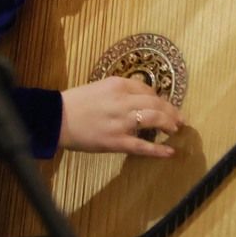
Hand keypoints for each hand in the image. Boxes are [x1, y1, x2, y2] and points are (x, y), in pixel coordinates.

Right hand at [59, 76, 180, 158]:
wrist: (57, 119)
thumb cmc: (75, 102)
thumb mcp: (99, 87)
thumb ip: (119, 91)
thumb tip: (140, 98)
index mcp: (117, 85)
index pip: (147, 89)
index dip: (159, 98)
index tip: (163, 104)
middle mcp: (123, 101)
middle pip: (156, 103)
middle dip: (170, 110)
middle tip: (178, 118)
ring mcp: (121, 122)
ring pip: (154, 119)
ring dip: (169, 123)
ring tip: (175, 129)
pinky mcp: (117, 141)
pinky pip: (143, 146)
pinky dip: (159, 150)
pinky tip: (170, 152)